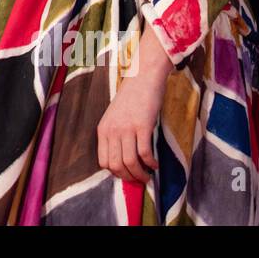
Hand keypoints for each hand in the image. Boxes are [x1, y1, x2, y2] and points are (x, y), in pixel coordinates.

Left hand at [96, 33, 169, 183]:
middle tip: (139, 179)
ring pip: (130, 163)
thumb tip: (123, 160)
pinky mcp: (142, 126)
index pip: (103, 161)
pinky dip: (151, 164)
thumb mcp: (115, 117)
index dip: (115, 172)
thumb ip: (115, 135)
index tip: (126, 174)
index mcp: (102, 129)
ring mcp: (126, 128)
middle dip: (128, 177)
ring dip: (140, 174)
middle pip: (116, 165)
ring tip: (148, 176)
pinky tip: (155, 164)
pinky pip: (145, 154)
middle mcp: (112, 130)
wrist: (142, 78)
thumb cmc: (131, 98)